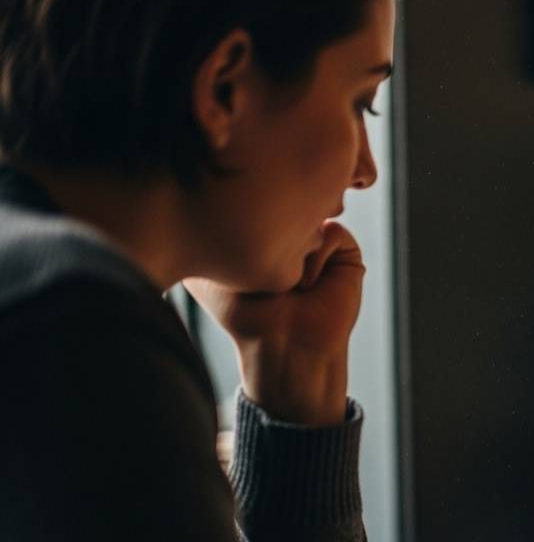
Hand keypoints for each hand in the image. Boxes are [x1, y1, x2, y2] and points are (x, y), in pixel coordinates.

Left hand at [186, 221, 364, 425]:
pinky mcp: (345, 248)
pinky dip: (316, 259)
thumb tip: (179, 202)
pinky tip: (308, 284)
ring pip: (309, 216)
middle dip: (272, 236)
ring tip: (287, 283)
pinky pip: (330, 232)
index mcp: (262, 229)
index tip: (239, 256)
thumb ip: (195, 235)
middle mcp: (291, 229)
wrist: (281, 343)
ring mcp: (318, 237)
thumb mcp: (207, 271)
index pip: (255, 198)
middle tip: (264, 270)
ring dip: (294, 252)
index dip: (246, 222)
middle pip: (284, 201)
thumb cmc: (245, 313)